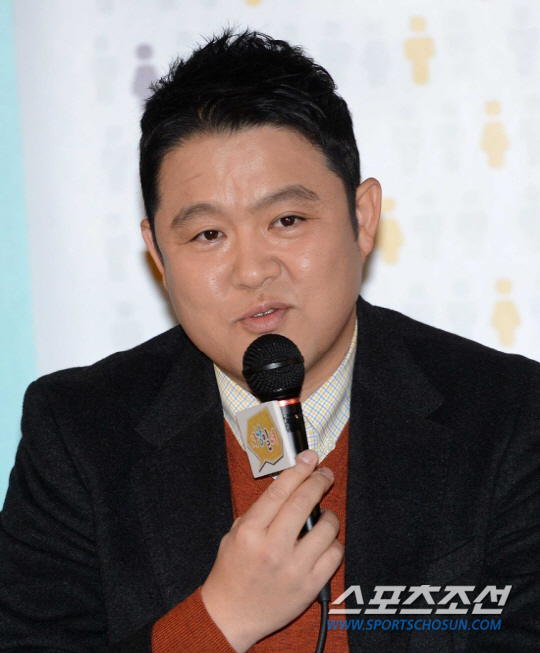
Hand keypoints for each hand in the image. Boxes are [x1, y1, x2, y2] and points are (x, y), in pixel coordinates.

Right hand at [200, 449, 342, 651]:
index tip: (309, 457)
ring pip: (326, 528)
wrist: (231, 616)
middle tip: (324, 474)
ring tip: (323, 516)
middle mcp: (272, 548)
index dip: (298, 469)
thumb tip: (290, 484)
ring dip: (329, 515)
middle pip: (304, 502)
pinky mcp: (309, 586)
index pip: (280, 491)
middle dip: (319, 481)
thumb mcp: (234, 534)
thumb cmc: (232, 571)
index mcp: (250, 532)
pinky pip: (335, 554)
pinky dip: (333, 543)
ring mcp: (293, 568)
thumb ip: (260, 511)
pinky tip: (324, 542)